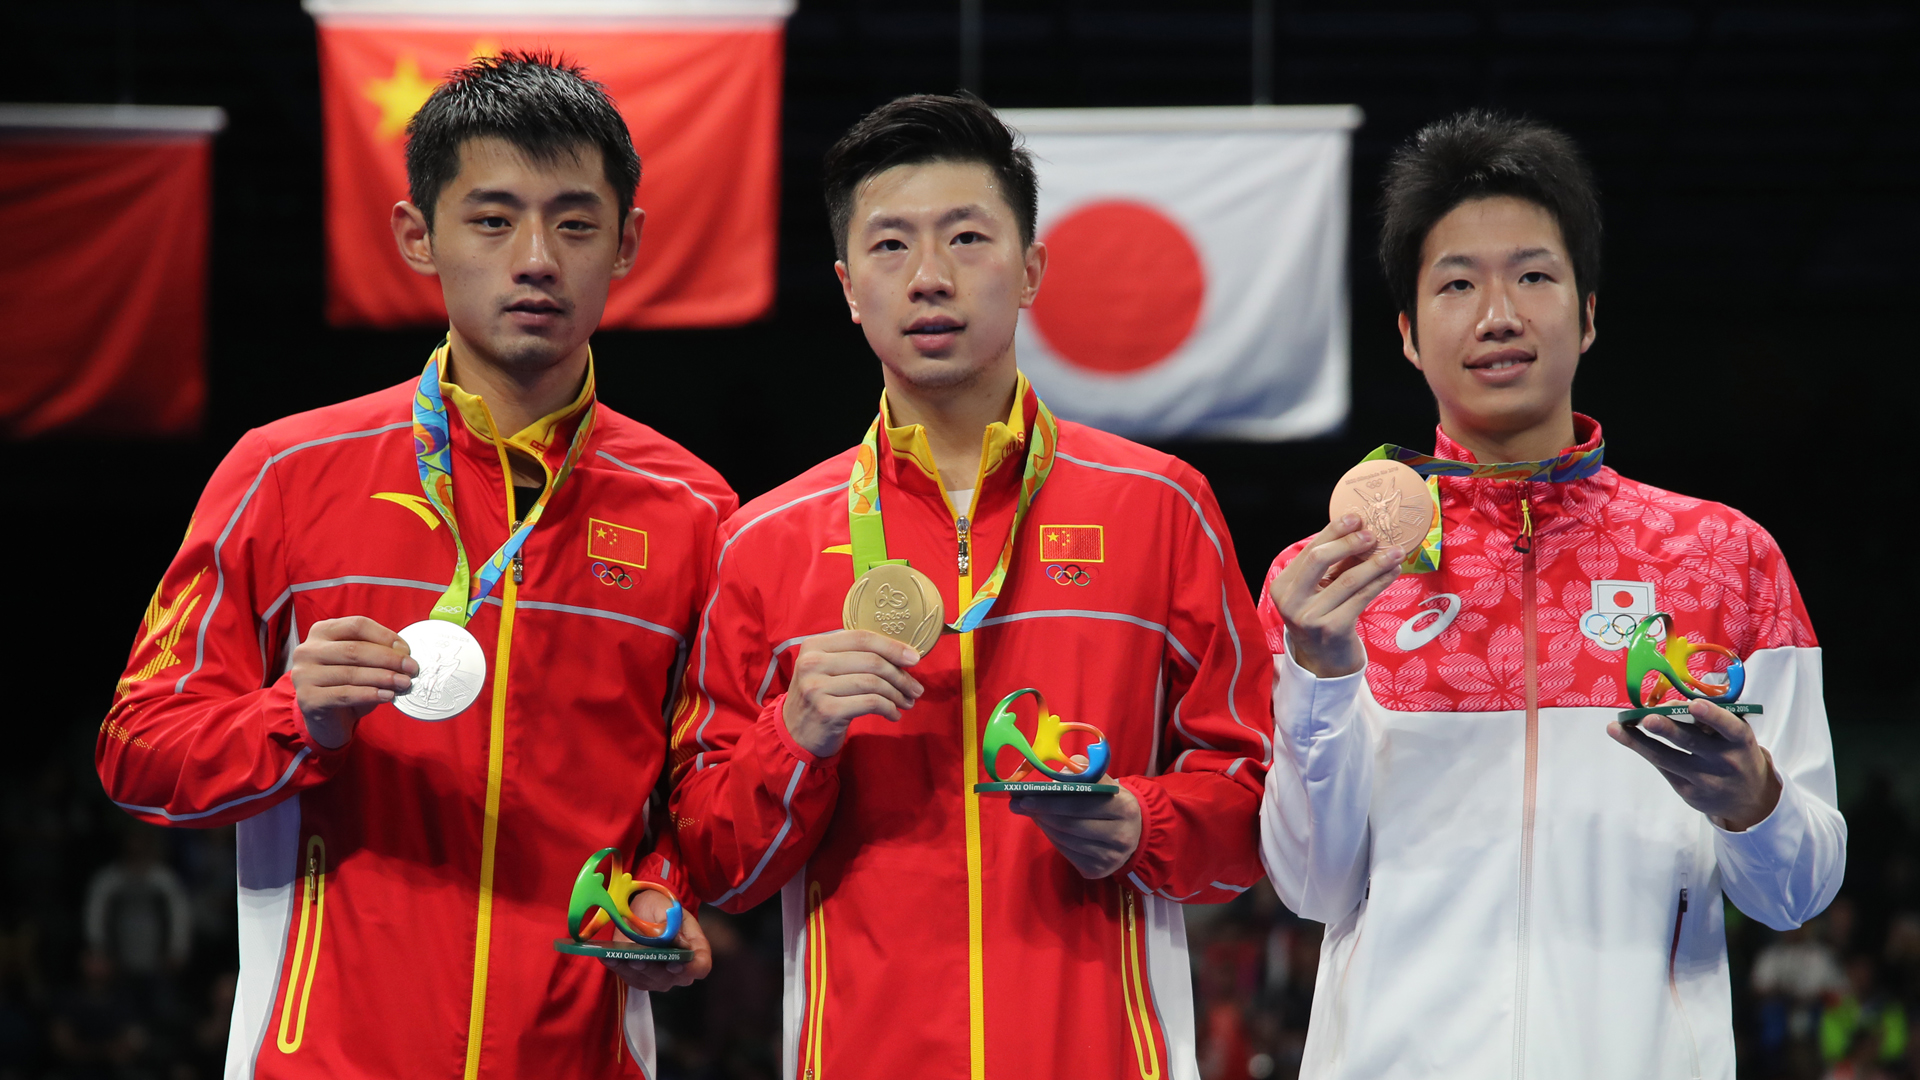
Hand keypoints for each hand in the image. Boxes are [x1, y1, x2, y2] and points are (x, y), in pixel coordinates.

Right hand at [289, 616, 417, 748]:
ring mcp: (304, 674)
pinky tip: (388, 696)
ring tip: (404, 683)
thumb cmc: (347, 684)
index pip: (357, 625)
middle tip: (412, 668)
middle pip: (355, 649)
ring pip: (351, 672)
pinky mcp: (308, 698)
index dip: (385, 636)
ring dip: (384, 678)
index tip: (407, 650)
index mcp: (322, 631)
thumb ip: (377, 653)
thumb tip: (405, 655)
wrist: (327, 719)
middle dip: (389, 659)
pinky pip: (345, 694)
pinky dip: (370, 694)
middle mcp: (308, 650)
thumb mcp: (361, 663)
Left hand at [599, 889, 712, 991]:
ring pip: (649, 980)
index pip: (700, 966)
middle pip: (671, 977)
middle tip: (640, 960)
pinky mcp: (640, 979)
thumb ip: (672, 924)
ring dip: (634, 970)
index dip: (690, 968)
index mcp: (695, 949)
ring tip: (621, 958)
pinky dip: (619, 967)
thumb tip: (679, 942)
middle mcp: (680, 969)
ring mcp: (660, 977)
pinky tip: (608, 958)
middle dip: (654, 969)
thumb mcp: (668, 908)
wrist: (643, 911)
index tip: (675, 963)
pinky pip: (630, 977)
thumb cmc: (661, 909)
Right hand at [781, 630, 923, 757]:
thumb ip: (854, 656)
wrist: (794, 733)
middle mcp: (812, 663)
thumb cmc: (820, 697)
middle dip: (900, 675)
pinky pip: (870, 703)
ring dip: (897, 694)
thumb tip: (903, 655)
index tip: (914, 658)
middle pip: (871, 661)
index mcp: (815, 645)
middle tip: (916, 688)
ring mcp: (816, 687)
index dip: (892, 646)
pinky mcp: (826, 710)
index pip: (862, 638)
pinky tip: (894, 714)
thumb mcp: (827, 669)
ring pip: (873, 683)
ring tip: (907, 702)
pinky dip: (888, 708)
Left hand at [1008, 786, 1142, 878]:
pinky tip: (1049, 828)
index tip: (1025, 796)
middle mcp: (1121, 836)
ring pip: (1065, 840)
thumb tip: (1056, 773)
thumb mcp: (1105, 782)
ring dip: (1044, 825)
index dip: (1049, 800)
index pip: (1079, 803)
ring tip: (1033, 813)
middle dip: (1040, 813)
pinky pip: (1067, 854)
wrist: (1135, 832)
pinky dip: (1053, 839)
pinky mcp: (1098, 871)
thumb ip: (1082, 773)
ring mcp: (1110, 858)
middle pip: (1069, 824)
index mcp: (1124, 807)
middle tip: (1018, 805)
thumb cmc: (1112, 801)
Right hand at [1267, 515, 1403, 677]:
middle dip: (1349, 543)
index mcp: (1283, 585)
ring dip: (1375, 562)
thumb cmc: (1322, 617)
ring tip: (1396, 551)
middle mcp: (1291, 601)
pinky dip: (1380, 581)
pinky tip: (1393, 572)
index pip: (1309, 550)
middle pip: (1319, 559)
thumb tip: (1362, 532)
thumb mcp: (1320, 589)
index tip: (1357, 518)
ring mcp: (1310, 617)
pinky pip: (1361, 598)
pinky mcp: (1332, 629)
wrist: (1324, 661)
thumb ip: (1334, 564)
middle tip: (1374, 535)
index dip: (1334, 532)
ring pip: (1347, 580)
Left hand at [1607, 699, 1782, 830]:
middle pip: (1691, 743)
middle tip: (1647, 718)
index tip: (1694, 705)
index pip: (1729, 727)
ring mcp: (1706, 779)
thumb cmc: (1735, 752)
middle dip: (1667, 729)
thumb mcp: (1734, 735)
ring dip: (1639, 741)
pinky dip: (1643, 750)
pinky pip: (1662, 768)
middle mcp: (1724, 761)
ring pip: (1667, 758)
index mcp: (1740, 740)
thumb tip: (1670, 706)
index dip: (1712, 716)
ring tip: (1617, 727)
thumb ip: (1710, 719)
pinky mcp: (1688, 792)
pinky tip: (1625, 737)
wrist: (1749, 799)